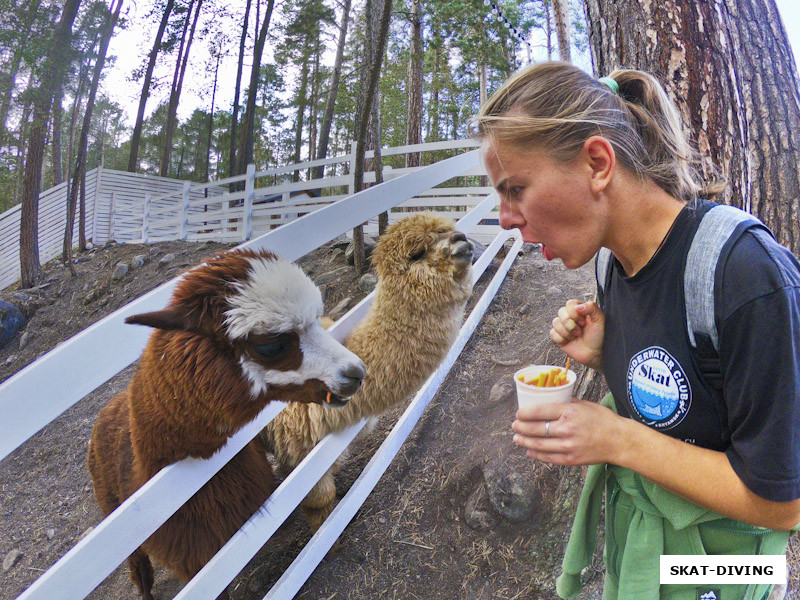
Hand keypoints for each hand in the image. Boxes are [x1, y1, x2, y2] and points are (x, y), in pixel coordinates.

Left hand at [511, 399, 626, 465]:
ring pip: (539, 444)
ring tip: (516, 438)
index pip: (540, 411)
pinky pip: (548, 457)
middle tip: (514, 425)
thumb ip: (566, 403)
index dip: (525, 413)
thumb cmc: (603, 420)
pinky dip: (536, 454)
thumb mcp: (584, 404)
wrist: (619, 441)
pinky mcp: (571, 459)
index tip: (518, 413)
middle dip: (520, 427)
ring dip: (524, 441)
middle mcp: (567, 429)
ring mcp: (568, 446)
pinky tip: (529, 450)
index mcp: (569, 412)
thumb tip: (549, 399)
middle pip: (536, 429)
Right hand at [550, 300, 603, 370]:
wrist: (594, 353)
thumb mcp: (600, 319)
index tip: (583, 321)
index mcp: (580, 311)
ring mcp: (564, 327)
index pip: (570, 303)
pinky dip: (561, 338)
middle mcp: (571, 317)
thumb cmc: (599, 337)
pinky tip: (569, 341)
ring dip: (567, 332)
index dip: (574, 312)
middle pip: (561, 311)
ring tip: (576, 336)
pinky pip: (552, 333)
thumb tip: (578, 307)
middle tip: (579, 331)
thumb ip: (592, 307)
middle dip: (570, 323)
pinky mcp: (559, 337)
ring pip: (555, 322)